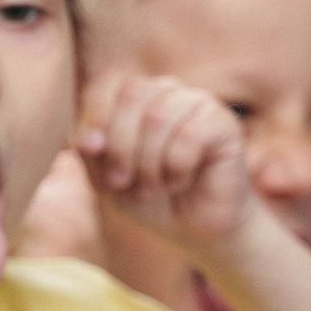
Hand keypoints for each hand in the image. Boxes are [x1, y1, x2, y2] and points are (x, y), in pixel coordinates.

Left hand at [77, 75, 251, 249]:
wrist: (193, 227)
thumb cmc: (148, 199)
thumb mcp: (106, 179)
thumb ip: (91, 153)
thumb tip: (87, 139)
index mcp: (134, 97)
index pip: (108, 82)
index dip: (94, 115)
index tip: (90, 151)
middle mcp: (166, 92)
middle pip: (131, 96)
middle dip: (119, 147)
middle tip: (121, 183)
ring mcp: (196, 103)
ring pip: (158, 117)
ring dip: (146, 164)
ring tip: (151, 189)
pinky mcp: (223, 123)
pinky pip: (189, 136)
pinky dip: (176, 168)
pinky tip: (179, 182)